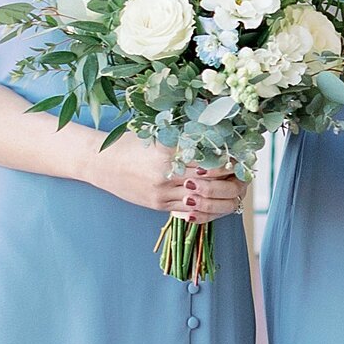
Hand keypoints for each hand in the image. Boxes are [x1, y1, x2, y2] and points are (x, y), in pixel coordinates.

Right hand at [91, 139, 243, 220]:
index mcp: (169, 152)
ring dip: (222, 198)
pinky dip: (207, 208)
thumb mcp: (159, 135)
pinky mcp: (158, 205)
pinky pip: (189, 212)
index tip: (241, 158)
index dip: (228, 161)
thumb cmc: (132, 143)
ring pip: (202, 201)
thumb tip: (218, 132)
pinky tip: (217, 203)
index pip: (208, 159)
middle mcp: (166, 174)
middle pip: (209, 182)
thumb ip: (186, 138)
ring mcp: (162, 192)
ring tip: (234, 192)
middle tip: (243, 177)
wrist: (101, 162)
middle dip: (230, 181)